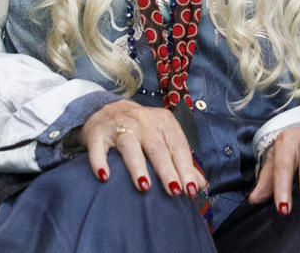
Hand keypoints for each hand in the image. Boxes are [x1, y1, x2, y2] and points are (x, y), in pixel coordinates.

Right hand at [80, 100, 205, 197]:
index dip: (185, 167)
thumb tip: (201, 184)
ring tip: (145, 187)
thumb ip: (181, 160)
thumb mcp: (163, 138)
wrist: (108, 110)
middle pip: (156, 147)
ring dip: (137, 166)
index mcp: (163, 121)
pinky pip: (99, 148)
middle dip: (166, 170)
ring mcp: (119, 125)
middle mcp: (142, 120)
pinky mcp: (98, 133)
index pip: (177, 145)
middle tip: (174, 191)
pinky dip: (100, 162)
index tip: (191, 189)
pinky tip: (104, 176)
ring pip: (130, 146)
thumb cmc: (142, 130)